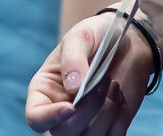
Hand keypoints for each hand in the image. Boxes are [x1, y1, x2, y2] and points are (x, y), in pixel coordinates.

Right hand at [25, 11, 152, 134]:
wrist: (126, 39)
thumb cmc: (96, 36)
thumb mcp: (81, 36)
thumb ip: (73, 59)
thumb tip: (73, 88)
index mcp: (45, 90)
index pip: (36, 118)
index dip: (49, 118)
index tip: (70, 107)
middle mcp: (62, 112)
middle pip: (65, 133)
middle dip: (87, 110)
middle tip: (102, 81)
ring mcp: (85, 122)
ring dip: (105, 113)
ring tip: (112, 85)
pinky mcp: (108, 126)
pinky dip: (118, 119)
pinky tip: (119, 95)